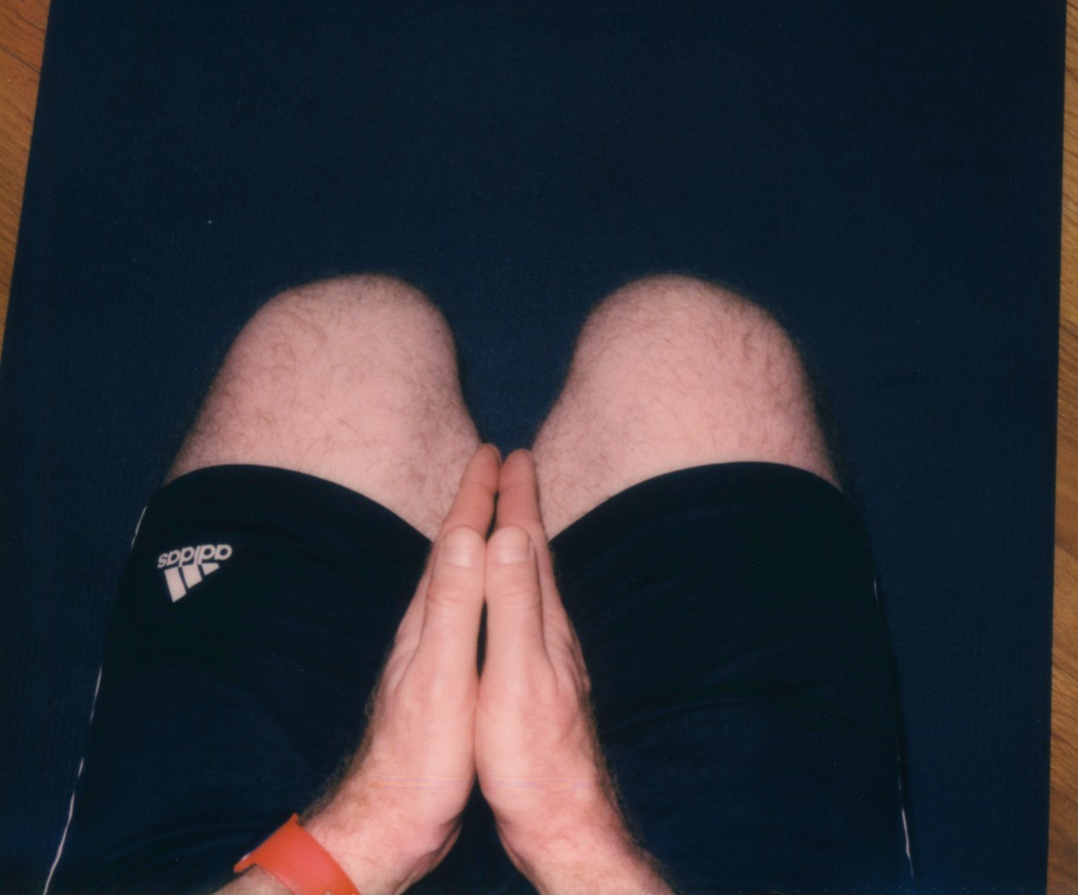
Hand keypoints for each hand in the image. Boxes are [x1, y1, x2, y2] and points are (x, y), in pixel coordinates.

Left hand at [300, 444, 498, 894]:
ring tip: (489, 510)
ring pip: (454, 573)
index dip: (477, 492)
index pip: (456, 537)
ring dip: (473, 534)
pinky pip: (460, 603)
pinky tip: (478, 590)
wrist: (390, 816)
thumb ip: (454, 606)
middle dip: (475, 499)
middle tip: (495, 461)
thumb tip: (465, 536)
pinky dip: (473, 577)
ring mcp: (428, 647)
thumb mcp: (441, 675)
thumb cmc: (421, 754)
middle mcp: (425, 623)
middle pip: (452, 545)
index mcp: (430, 616)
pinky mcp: (439, 672)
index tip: (496, 450)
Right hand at [476, 450, 671, 893]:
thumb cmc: (531, 757)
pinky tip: (521, 600)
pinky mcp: (546, 683)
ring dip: (525, 541)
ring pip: (538, 582)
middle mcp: (553, 632)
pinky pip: (534, 612)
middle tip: (515, 463)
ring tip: (516, 517)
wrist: (563, 822)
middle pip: (537, 554)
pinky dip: (524, 584)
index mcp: (541, 622)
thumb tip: (510, 533)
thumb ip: (513, 603)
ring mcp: (553, 657)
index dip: (514, 496)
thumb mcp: (517, 675)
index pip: (528, 543)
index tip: (506, 451)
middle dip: (523, 505)